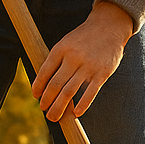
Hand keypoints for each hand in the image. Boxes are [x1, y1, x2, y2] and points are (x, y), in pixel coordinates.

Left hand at [30, 2, 134, 121]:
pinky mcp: (102, 73)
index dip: (38, 86)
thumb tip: (45, 82)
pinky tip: (76, 114)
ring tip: (54, 117)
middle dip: (47, 100)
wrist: (108, 27)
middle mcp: (73, 58)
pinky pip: (91, 93)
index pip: (45, 72)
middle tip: (43, 111)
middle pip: (56, 85)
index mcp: (61, 49)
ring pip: (70, 91)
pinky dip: (83, 105)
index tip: (35, 96)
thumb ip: (57, 60)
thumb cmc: (84, 38)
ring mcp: (88, 66)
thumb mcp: (66, 42)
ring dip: (60, 106)